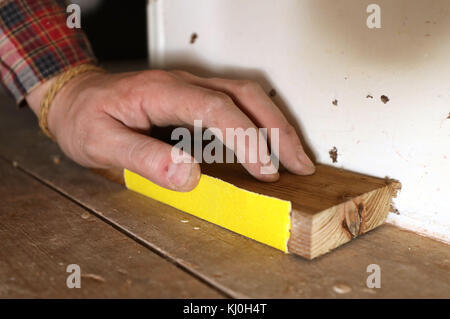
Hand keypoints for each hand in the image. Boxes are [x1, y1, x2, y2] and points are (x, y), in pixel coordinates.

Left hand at [26, 69, 314, 190]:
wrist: (75, 98)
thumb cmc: (86, 118)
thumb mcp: (102, 143)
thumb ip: (143, 158)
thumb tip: (188, 175)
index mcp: (163, 92)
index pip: (218, 109)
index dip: (247, 139)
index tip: (266, 169)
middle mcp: (184, 84)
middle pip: (246, 96)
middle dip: (278, 130)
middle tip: (299, 163)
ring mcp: (193, 88)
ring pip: (248, 96)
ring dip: (276, 125)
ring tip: (295, 155)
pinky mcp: (195, 97)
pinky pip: (237, 104)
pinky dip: (260, 124)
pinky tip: (268, 143)